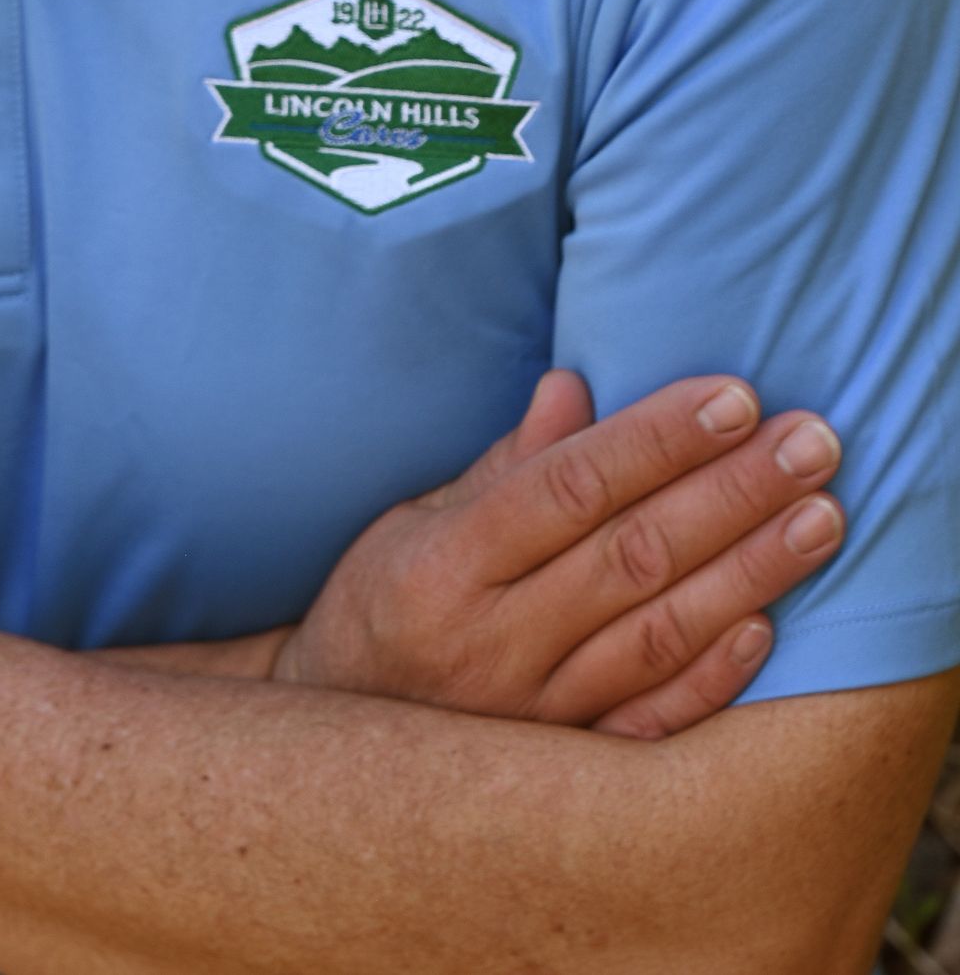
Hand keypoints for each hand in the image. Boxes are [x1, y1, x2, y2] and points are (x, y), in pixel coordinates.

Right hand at [273, 368, 844, 738]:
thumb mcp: (413, 524)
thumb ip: (502, 466)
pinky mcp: (564, 773)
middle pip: (631, 555)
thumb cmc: (380, 611)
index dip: (655, 439)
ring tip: (821, 518)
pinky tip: (768, 625)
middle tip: (810, 442)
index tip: (733, 396)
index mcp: (446, 566)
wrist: (339, 763)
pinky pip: (652, 724)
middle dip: (731, 492)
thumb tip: (574, 386)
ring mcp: (533, 716)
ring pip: (659, 635)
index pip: (568, 488)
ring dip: (749, 572)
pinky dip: (713, 677)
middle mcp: (492, 643)